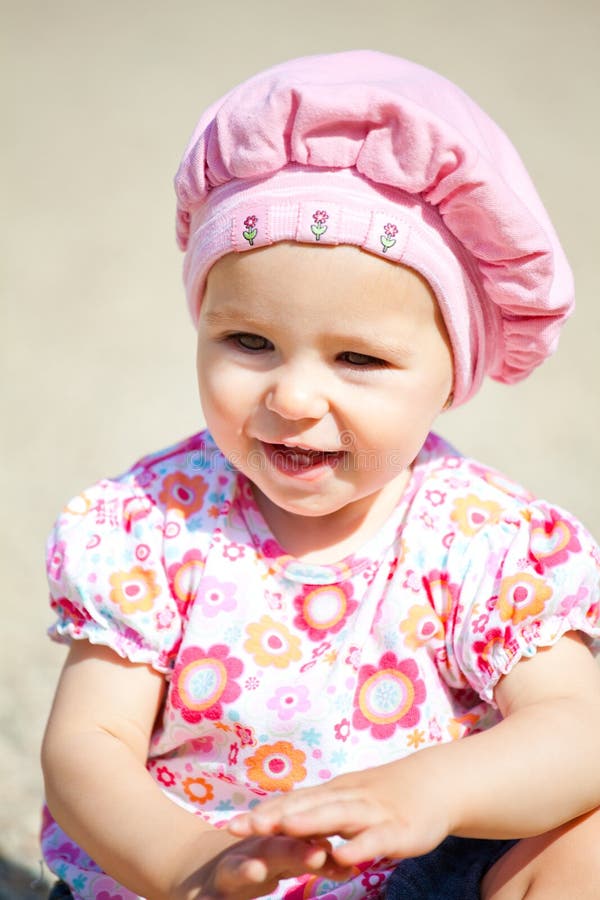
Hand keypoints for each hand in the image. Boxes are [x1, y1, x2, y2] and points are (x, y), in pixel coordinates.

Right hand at [184, 834, 352, 899]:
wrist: (202, 867)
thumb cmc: (257, 862)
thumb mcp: (284, 860)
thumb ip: (312, 862)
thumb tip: (349, 867)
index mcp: (271, 842)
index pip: (298, 837)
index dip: (318, 839)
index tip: (338, 846)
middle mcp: (248, 853)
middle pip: (270, 848)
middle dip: (292, 850)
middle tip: (316, 855)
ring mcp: (225, 873)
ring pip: (235, 869)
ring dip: (246, 869)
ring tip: (257, 871)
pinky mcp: (206, 895)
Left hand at [228, 757, 451, 867]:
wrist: (434, 784)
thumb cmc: (385, 797)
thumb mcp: (347, 802)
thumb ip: (319, 812)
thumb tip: (282, 822)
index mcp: (333, 794)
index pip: (292, 802)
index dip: (262, 814)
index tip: (230, 826)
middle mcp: (347, 798)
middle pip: (306, 806)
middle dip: (274, 817)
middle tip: (242, 827)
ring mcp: (372, 812)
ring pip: (337, 816)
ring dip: (310, 823)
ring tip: (282, 830)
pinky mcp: (397, 829)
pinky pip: (375, 838)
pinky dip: (358, 846)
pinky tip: (341, 857)